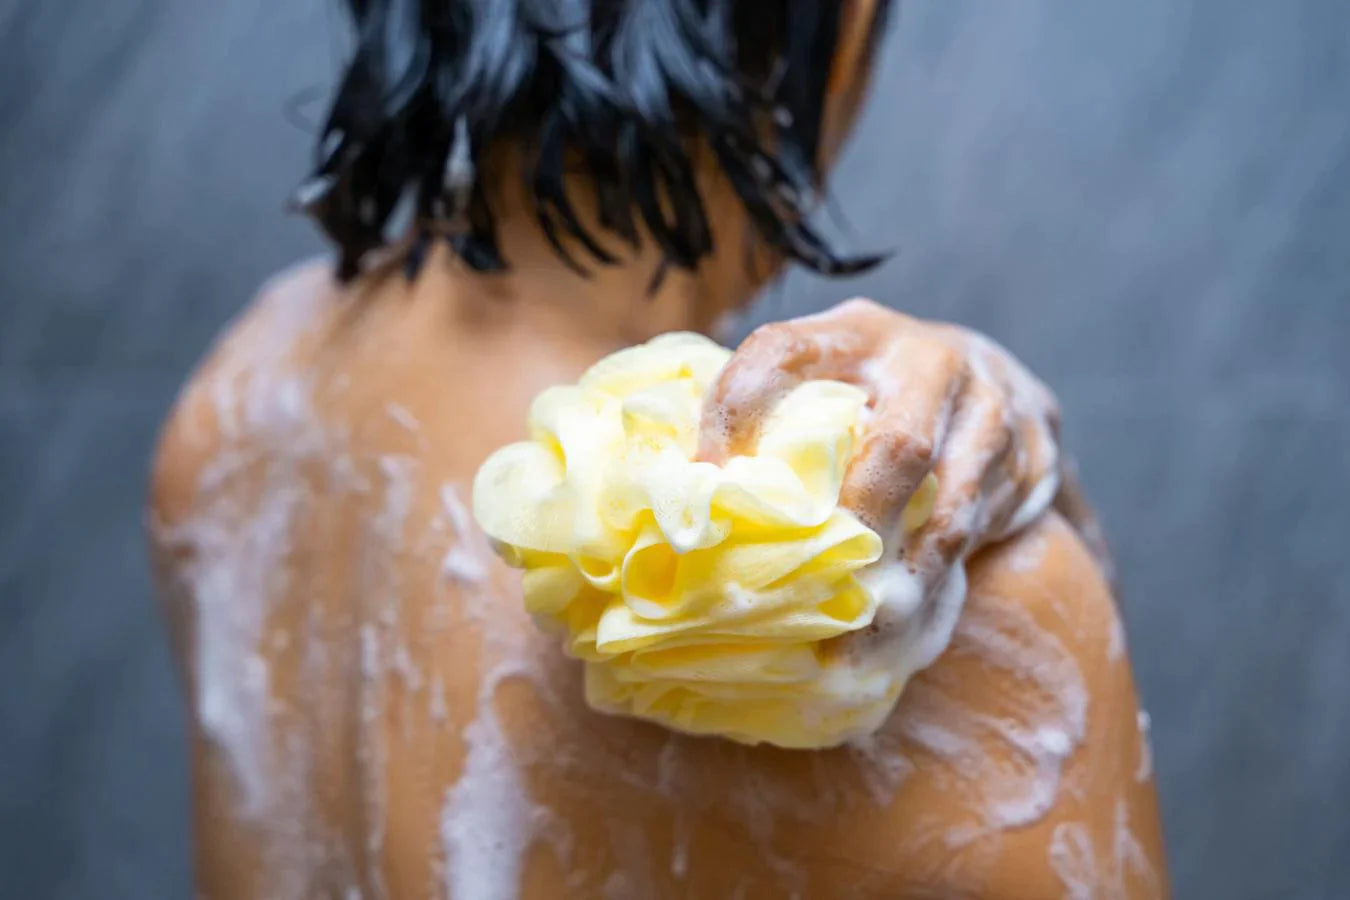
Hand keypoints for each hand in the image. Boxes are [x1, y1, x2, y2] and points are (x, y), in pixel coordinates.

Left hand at [698, 299, 1065, 583]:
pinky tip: (904, 613)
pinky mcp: (1031, 454)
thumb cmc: (876, 391)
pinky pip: (984, 525)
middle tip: (816, 580)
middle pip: (897, 443)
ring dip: (905, 571)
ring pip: (952, 499)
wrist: (997, 381)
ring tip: (862, 625)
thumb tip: (681, 487)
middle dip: (857, 520)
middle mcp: (928, 360)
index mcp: (856, 331)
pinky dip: (939, 575)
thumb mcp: (827, 373)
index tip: (707, 474)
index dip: (738, 408)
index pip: (782, 351)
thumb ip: (771, 410)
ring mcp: (989, 406)